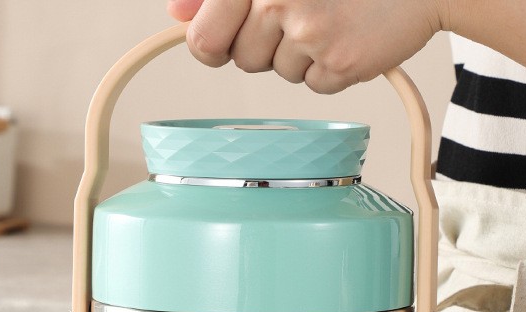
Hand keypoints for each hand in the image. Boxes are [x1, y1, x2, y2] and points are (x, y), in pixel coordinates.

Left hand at [166, 0, 445, 93]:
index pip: (203, 38)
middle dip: (261, 48)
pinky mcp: (339, 63)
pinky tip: (348, 36)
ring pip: (277, 73)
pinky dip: (328, 69)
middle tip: (295, 17)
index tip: (221, 44)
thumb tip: (176, 13)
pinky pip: (313, 85)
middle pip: (241, 61)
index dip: (211, 46)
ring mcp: (310, 33)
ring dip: (298, 56)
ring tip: (329, 20)